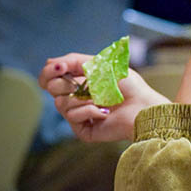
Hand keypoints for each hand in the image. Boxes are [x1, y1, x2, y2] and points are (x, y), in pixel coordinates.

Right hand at [39, 53, 169, 141]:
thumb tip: (49, 62)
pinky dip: (89, 111)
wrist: (142, 106)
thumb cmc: (126, 84)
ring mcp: (79, 115)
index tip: (59, 67)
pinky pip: (73, 117)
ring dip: (82, 98)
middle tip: (83, 84)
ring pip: (61, 103)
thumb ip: (75, 60)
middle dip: (65, 83)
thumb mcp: (101, 64)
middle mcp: (76, 98)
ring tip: (101, 98)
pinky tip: (104, 111)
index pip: (50, 76)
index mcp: (79, 81)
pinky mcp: (83, 130)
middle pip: (51, 89)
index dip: (48, 72)